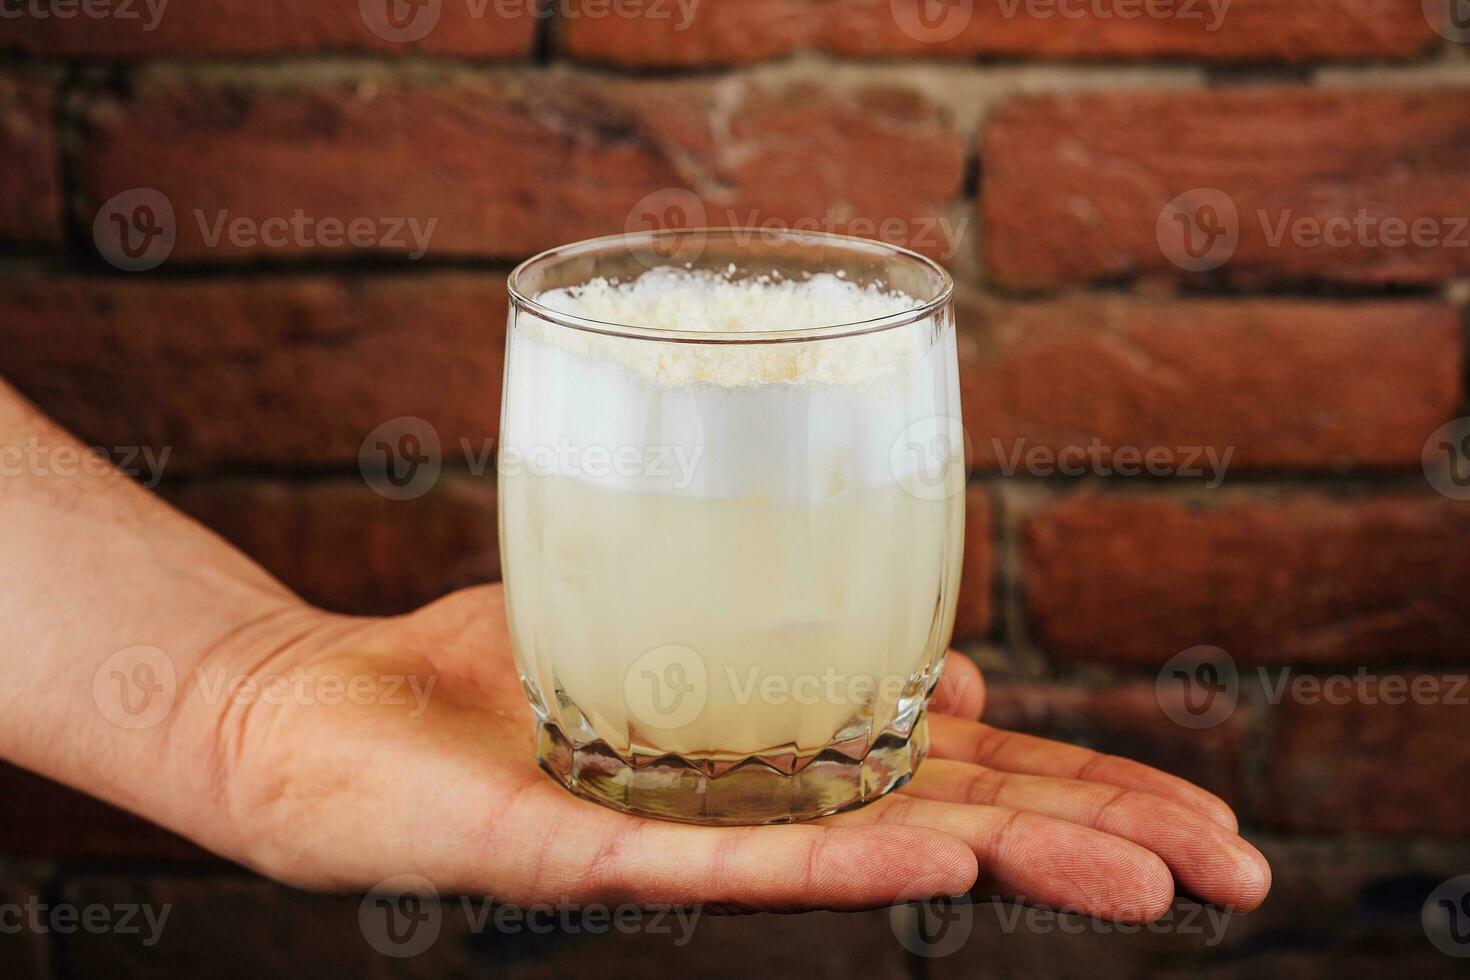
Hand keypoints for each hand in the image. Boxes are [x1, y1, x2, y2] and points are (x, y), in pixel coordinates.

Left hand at [210, 584, 1269, 918]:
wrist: (326, 718)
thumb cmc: (493, 678)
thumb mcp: (677, 642)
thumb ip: (817, 665)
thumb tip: (974, 691)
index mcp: (790, 759)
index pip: (974, 781)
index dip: (1095, 798)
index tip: (1211, 826)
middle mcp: (760, 808)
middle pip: (958, 828)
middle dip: (1100, 847)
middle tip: (1241, 881)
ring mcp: (689, 835)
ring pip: (875, 857)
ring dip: (1013, 867)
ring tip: (1144, 881)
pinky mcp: (597, 847)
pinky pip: (733, 858)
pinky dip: (840, 862)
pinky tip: (938, 866)